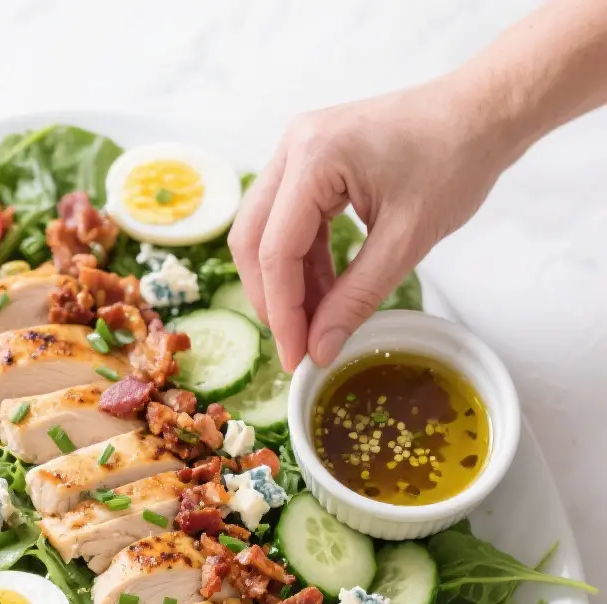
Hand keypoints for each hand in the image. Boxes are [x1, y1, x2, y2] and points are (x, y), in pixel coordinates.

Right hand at [228, 75, 517, 370]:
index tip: (297, 358)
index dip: (282, 313)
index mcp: (313, 156)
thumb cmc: (454, 160)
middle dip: (273, 299)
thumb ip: (357, 298)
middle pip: (252, 240)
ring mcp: (299, 151)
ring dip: (287, 284)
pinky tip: (326, 296)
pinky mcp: (312, 163)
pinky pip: (291, 222)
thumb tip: (320, 349)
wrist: (480, 115)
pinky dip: (303, 264)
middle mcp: (294, 146)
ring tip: (317, 326)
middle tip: (299, 347)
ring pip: (266, 233)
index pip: (275, 250)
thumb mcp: (406, 240)